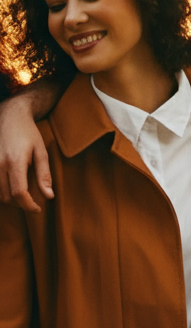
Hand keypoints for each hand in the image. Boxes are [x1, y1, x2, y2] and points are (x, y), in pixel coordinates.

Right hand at [0, 94, 52, 211]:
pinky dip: (1, 191)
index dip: (28, 205)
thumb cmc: (29, 134)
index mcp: (15, 161)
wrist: (9, 117)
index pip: (18, 193)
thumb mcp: (41, 152)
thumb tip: (49, 196)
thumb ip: (44, 175)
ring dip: (10, 199)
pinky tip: (11, 188)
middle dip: (20, 203)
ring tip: (23, 195)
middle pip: (7, 196)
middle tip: (33, 201)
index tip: (37, 209)